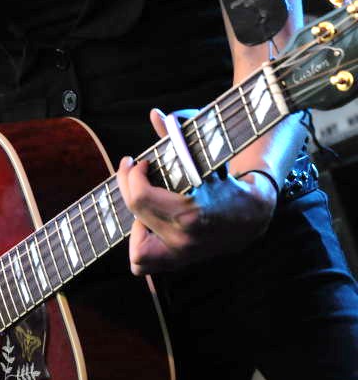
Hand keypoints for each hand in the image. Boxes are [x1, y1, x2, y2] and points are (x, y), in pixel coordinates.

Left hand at [116, 108, 277, 275]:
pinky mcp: (179, 262)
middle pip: (135, 212)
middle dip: (128, 185)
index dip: (133, 175)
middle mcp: (183, 240)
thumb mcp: (205, 156)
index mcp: (190, 214)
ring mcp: (181, 255)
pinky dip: (138, 245)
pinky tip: (146, 221)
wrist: (253, 215)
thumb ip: (178, 137)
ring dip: (134, 220)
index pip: (141, 196)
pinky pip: (143, 264)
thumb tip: (155, 115)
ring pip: (136, 249)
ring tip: (142, 200)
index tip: (141, 161)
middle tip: (134, 171)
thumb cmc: (226, 182)